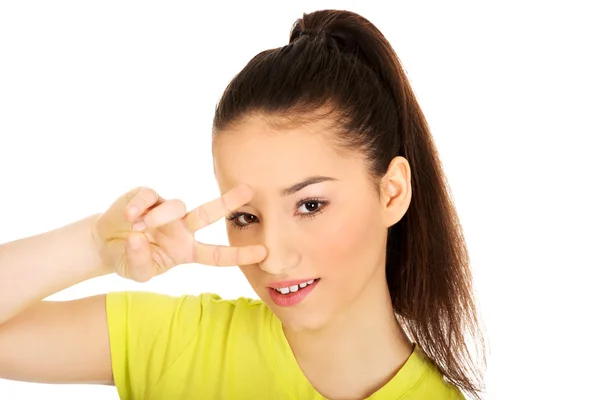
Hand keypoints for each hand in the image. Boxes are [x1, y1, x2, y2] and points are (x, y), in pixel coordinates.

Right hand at [92, 184, 266, 281]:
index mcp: (187, 250)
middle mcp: (182, 228)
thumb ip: (140, 262)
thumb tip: (139, 239)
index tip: (263, 253)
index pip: (217, 254)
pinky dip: (140, 205)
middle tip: (249, 190)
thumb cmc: (130, 259)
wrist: (105, 244)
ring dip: (159, 217)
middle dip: (229, 202)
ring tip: (139, 227)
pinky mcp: (146, 197)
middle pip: (209, 214)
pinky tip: (130, 216)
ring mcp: (165, 210)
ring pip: (176, 206)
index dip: (238, 254)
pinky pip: (149, 196)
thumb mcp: (137, 271)